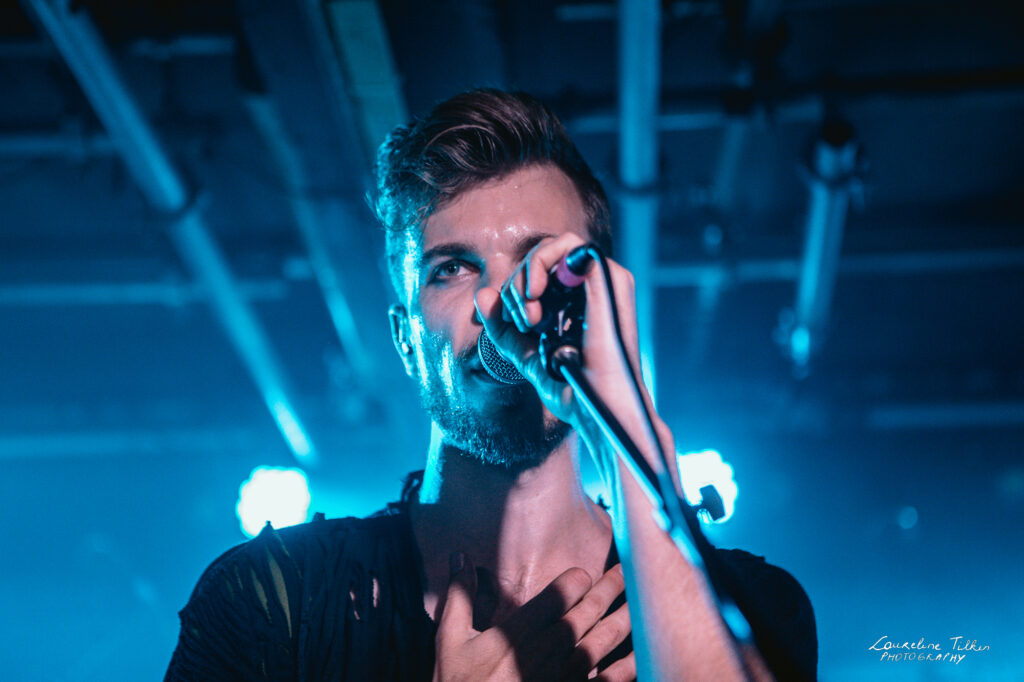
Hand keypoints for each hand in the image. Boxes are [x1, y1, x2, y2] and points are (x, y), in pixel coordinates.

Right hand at [434, 553, 634, 680]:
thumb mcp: (450, 641)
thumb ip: (459, 597)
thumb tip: (460, 557)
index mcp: (519, 632)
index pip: (559, 594)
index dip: (576, 579)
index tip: (585, 573)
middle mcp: (547, 650)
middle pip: (586, 611)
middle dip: (609, 587)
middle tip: (627, 570)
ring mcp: (564, 676)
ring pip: (604, 639)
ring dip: (625, 617)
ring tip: (643, 599)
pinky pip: (609, 679)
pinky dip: (629, 665)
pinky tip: (644, 652)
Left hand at [473, 233, 645, 433]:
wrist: (594, 408)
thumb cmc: (569, 387)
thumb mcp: (525, 353)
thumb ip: (503, 326)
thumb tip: (483, 293)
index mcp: (577, 303)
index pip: (537, 272)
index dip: (514, 290)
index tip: (514, 324)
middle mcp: (592, 288)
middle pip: (541, 257)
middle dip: (516, 285)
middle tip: (521, 320)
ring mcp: (605, 281)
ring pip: (552, 246)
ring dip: (527, 274)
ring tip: (528, 314)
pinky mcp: (610, 278)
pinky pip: (570, 246)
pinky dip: (542, 265)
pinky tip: (534, 296)